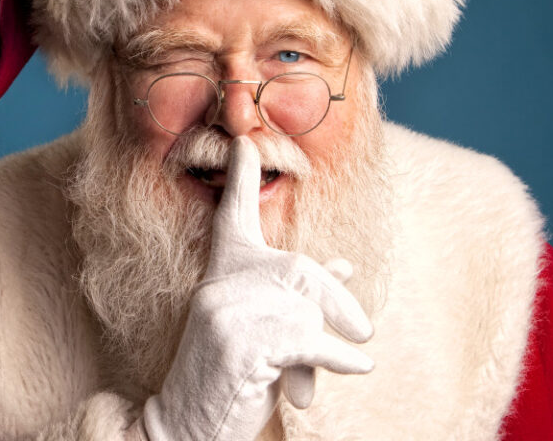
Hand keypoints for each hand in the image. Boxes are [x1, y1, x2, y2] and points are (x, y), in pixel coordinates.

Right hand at [142, 137, 373, 440]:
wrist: (188, 424)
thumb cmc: (232, 376)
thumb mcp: (268, 330)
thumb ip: (301, 297)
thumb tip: (345, 266)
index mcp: (221, 277)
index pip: (232, 217)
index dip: (239, 179)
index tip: (246, 141)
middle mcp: (219, 287)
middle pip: (298, 270)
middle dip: (337, 301)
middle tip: (363, 331)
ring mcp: (225, 313)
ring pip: (304, 310)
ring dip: (327, 345)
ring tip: (339, 365)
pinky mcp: (240, 344)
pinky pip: (305, 341)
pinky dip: (337, 357)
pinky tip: (358, 365)